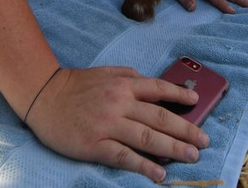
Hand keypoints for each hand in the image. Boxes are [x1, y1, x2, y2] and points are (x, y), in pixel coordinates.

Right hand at [25, 66, 208, 182]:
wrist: (43, 96)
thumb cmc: (75, 85)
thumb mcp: (105, 72)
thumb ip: (129, 76)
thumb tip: (152, 84)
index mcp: (123, 84)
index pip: (158, 89)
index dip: (179, 96)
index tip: (197, 103)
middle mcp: (119, 103)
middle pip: (159, 117)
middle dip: (186, 130)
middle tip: (204, 141)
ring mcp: (108, 125)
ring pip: (147, 137)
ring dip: (173, 148)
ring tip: (192, 157)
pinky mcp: (95, 145)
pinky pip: (124, 156)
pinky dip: (144, 165)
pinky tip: (159, 173)